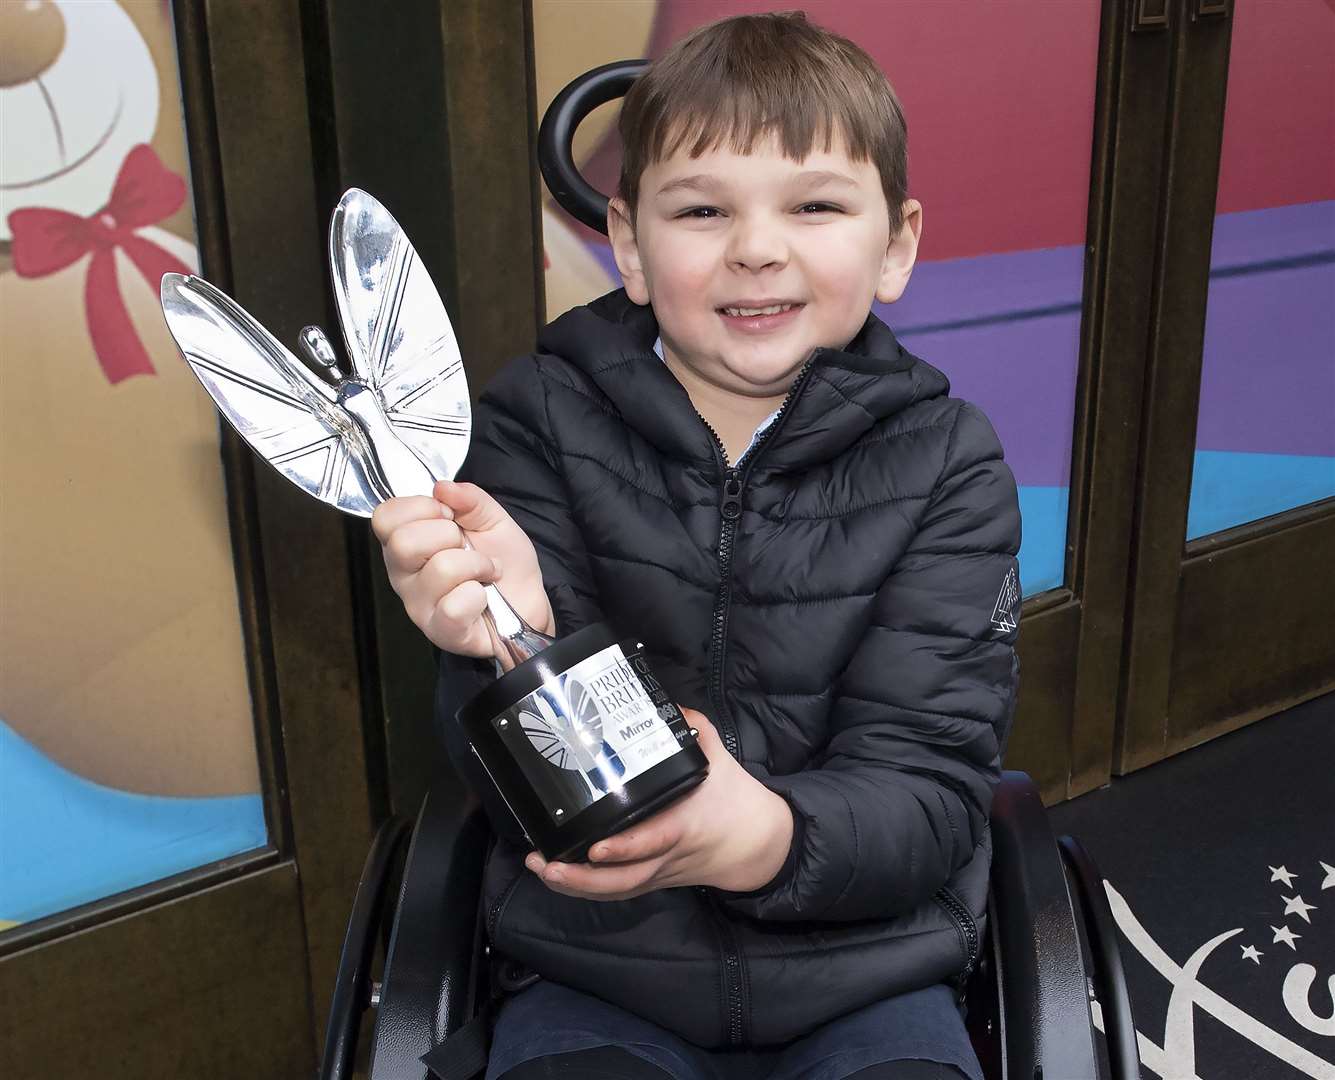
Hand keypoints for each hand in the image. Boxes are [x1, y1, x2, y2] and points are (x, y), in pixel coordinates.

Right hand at [370, 480, 554, 655]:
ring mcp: (419, 606)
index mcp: (407, 543)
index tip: (449, 516)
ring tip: (487, 572)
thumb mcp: (491, 519)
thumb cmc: (503, 562)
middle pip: (403, 543)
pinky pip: (454, 605)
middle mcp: (403, 575)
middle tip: (467, 547)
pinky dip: (478, 596)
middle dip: (449, 535)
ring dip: (477, 564)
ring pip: (440, 569)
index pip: (385, 517)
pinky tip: (482, 598)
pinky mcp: (441, 631)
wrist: (529, 602)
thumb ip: (469, 498)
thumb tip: (443, 488)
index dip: (421, 507)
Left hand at [524, 708, 794, 900]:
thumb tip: (664, 702)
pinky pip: (615, 892)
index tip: (596, 847)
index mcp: (684, 825)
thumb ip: (692, 729)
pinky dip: (583, 890)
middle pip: (623, 880)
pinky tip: (555, 876)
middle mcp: (666, 856)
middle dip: (581, 878)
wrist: (755, 844)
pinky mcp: (650, 880)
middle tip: (546, 863)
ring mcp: (657, 873)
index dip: (625, 848)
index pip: (654, 842)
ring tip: (540, 868)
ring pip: (614, 891)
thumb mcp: (719, 759)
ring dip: (574, 887)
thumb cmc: (734, 799)